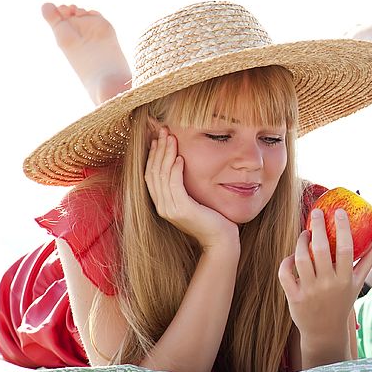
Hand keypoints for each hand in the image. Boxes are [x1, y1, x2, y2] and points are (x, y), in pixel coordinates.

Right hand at [144, 128, 238, 249]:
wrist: (221, 240)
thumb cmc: (212, 219)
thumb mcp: (194, 200)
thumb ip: (184, 187)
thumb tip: (183, 163)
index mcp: (162, 204)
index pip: (150, 175)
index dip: (153, 155)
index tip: (158, 138)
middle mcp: (162, 207)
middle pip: (152, 172)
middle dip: (157, 149)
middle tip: (162, 131)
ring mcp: (170, 209)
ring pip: (161, 176)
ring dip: (166, 154)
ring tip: (171, 138)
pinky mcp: (181, 210)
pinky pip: (174, 185)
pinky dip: (175, 170)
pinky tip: (180, 158)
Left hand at [278, 207, 371, 359]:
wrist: (325, 331)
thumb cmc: (342, 302)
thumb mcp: (357, 284)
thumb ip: (368, 260)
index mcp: (345, 279)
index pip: (345, 248)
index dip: (342, 228)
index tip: (339, 212)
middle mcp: (327, 284)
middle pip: (320, 249)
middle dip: (317, 227)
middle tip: (316, 213)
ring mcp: (309, 291)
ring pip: (301, 258)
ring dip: (301, 242)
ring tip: (305, 233)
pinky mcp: (294, 297)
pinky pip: (286, 273)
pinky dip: (287, 260)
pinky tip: (293, 255)